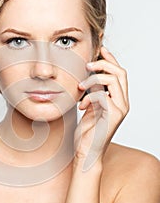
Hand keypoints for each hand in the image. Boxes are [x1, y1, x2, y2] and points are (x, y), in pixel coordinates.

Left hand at [74, 46, 128, 169]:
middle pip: (121, 73)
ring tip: (80, 87)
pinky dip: (89, 97)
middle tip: (87, 64)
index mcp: (118, 100)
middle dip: (104, 64)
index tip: (100, 50)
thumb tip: (90, 77)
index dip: (111, 60)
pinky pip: (103, 96)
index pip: (119, 74)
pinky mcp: (114, 116)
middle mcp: (123, 103)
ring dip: (94, 79)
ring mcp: (120, 109)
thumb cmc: (86, 132)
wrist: (86, 152)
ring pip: (114, 81)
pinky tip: (81, 107)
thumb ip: (94, 93)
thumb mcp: (89, 107)